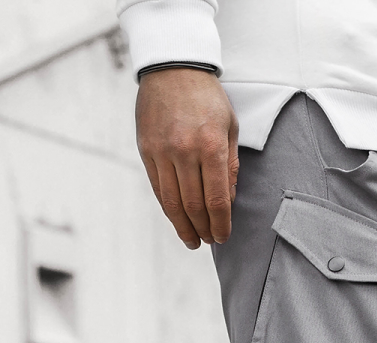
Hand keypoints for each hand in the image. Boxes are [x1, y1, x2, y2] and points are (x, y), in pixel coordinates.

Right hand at [135, 68, 238, 248]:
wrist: (173, 67)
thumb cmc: (207, 97)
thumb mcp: (230, 126)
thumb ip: (229, 166)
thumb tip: (227, 202)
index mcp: (211, 145)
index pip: (216, 199)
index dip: (220, 224)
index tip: (223, 236)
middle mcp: (185, 151)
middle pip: (194, 205)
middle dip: (204, 229)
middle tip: (210, 241)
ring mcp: (162, 152)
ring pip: (172, 202)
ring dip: (183, 227)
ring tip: (193, 240)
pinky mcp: (147, 151)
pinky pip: (158, 188)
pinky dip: (168, 209)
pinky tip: (177, 219)